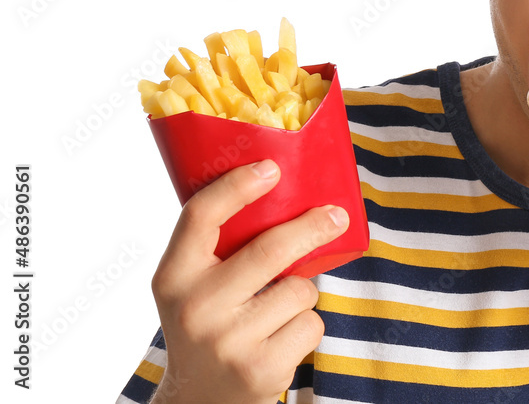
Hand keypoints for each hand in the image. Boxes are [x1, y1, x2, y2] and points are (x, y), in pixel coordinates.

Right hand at [149, 159, 349, 403]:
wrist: (198, 402)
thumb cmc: (209, 325)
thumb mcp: (194, 286)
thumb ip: (222, 247)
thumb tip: (288, 194)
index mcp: (173, 276)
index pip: (201, 216)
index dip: (238, 186)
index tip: (272, 167)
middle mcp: (195, 308)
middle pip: (270, 249)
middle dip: (312, 227)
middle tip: (337, 215)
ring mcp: (228, 342)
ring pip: (299, 290)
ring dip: (301, 294)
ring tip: (274, 314)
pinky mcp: (261, 369)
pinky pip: (311, 324)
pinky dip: (306, 327)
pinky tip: (279, 342)